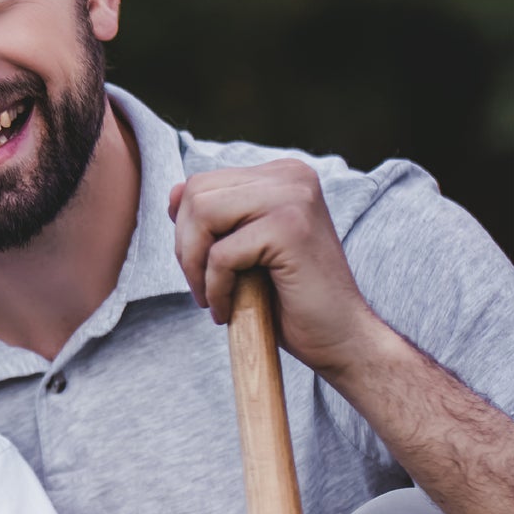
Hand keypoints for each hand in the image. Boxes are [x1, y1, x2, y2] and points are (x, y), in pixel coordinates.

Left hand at [168, 158, 380, 379]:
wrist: (339, 338)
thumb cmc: (289, 300)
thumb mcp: (242, 250)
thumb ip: (213, 219)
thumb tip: (173, 192)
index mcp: (281, 175)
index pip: (201, 184)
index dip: (187, 232)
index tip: (202, 269)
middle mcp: (291, 176)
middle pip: (197, 194)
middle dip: (185, 248)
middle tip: (203, 288)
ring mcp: (294, 197)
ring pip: (202, 216)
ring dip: (194, 267)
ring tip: (212, 298)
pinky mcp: (290, 228)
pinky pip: (220, 254)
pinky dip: (215, 289)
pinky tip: (228, 311)